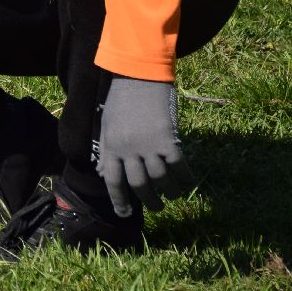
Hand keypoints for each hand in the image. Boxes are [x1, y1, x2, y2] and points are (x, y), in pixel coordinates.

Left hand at [96, 76, 192, 217]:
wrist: (139, 74)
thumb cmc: (122, 98)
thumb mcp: (107, 125)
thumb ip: (107, 150)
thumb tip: (103, 174)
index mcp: (112, 147)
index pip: (113, 182)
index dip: (119, 201)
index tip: (125, 215)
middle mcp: (129, 150)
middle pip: (139, 185)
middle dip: (149, 201)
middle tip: (157, 208)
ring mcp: (149, 145)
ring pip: (160, 179)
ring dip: (168, 192)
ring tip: (173, 196)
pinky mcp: (169, 138)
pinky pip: (178, 166)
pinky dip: (185, 178)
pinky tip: (188, 183)